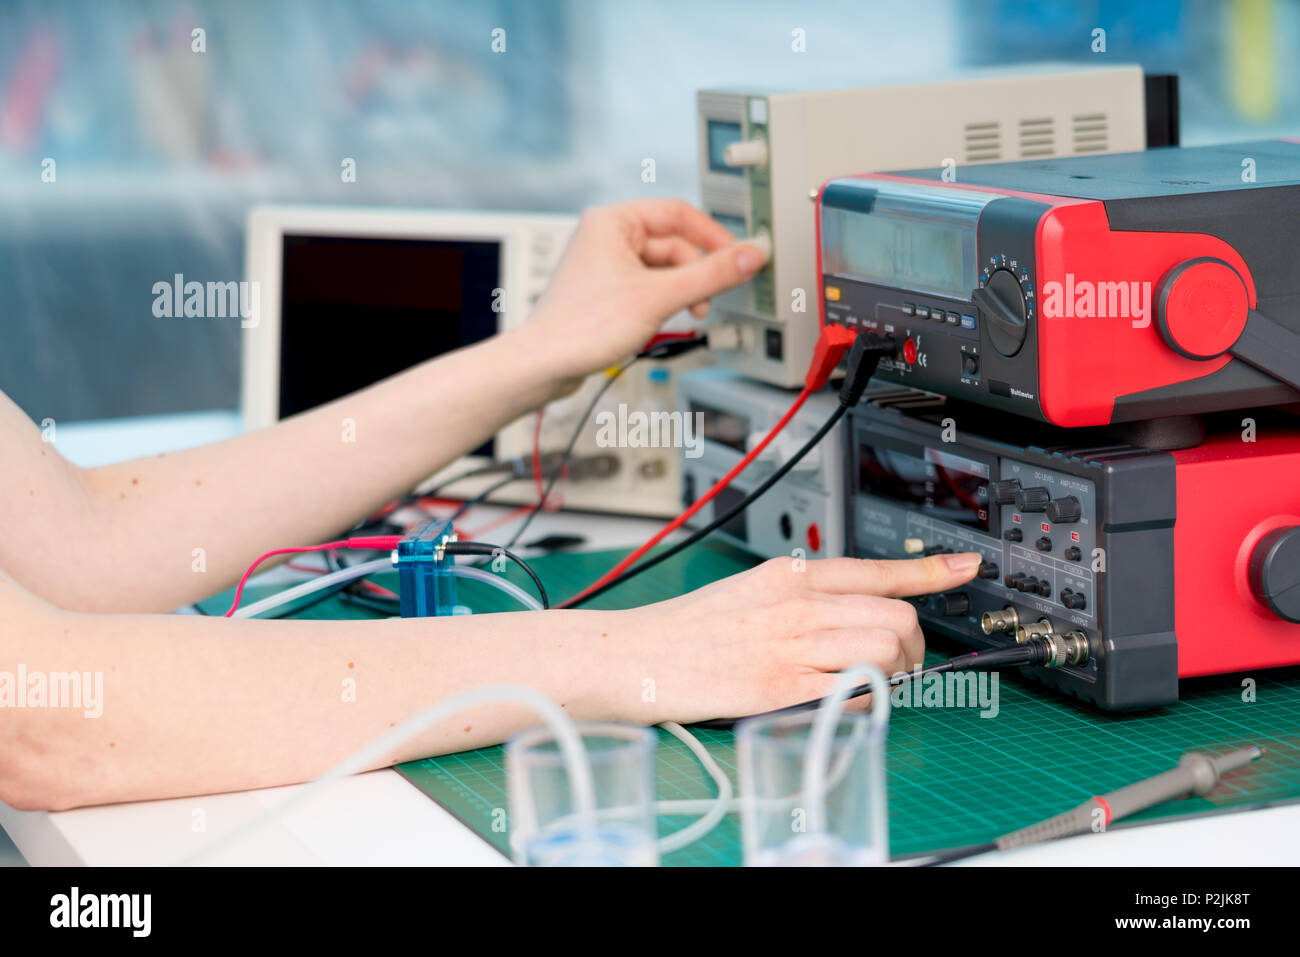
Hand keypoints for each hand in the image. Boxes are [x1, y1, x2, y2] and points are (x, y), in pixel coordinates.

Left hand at [519, 199, 765, 381]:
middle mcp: (606, 237)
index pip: (679, 213)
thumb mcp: (660, 297)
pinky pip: (648, 287)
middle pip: (673, 244)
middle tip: (711, 298)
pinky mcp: (605, 292)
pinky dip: (664, 302)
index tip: (739, 257)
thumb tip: (749, 256)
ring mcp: (605, 265)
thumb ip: (710, 275)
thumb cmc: (580, 327)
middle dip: (696, 273)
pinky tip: (664, 322)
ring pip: (663, 269)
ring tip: (687, 315)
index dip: (713, 236)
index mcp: (613, 221)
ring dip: (682, 292)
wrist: (543, 365)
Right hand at [608, 553, 983, 724]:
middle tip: (897, 664)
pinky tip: (844, 704)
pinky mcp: (781, 687)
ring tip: (871, 686)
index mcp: (790, 575)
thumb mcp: (747, 593)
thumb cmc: (685, 631)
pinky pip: (855, 693)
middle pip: (896, 616)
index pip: (876, 569)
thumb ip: (799, 599)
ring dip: (893, 674)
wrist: (634, 655)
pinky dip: (865, 703)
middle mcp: (797, 604)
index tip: (965, 567)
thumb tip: (849, 616)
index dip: (931, 571)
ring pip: (885, 650)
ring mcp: (791, 645)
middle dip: (913, 646)